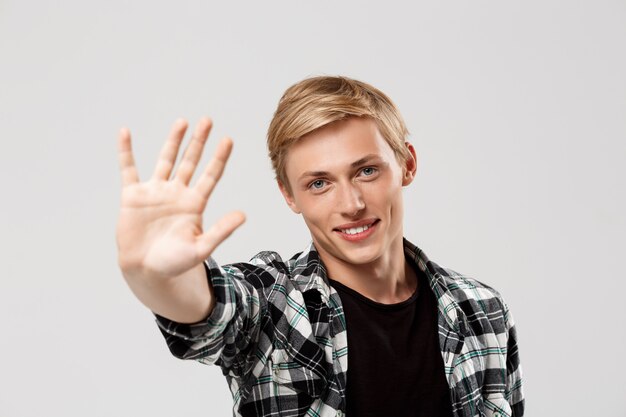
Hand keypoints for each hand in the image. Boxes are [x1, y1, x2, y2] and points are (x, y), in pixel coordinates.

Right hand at [116, 118, 244, 280]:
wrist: (146, 271)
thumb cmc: (175, 263)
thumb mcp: (201, 249)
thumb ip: (221, 231)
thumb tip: (243, 215)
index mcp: (195, 204)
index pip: (211, 175)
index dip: (219, 157)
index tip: (228, 139)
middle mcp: (177, 193)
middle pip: (191, 161)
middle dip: (199, 141)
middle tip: (207, 120)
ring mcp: (155, 192)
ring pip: (166, 160)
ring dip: (173, 141)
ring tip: (183, 122)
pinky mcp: (133, 196)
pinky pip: (128, 169)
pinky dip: (126, 151)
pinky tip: (125, 132)